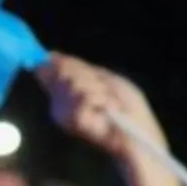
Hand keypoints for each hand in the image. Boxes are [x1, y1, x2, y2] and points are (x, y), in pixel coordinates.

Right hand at [38, 52, 166, 159]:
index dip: (54, 61)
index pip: (47, 69)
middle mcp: (59, 102)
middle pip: (63, 70)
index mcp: (65, 91)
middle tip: (104, 91)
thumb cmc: (126, 107)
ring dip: (99, 90)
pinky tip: (108, 112)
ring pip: (74, 82)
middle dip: (88, 76)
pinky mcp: (73, 121)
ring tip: (109, 104)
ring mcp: (64, 113)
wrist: (139, 130)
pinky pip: (84, 97)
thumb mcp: (103, 79)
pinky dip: (102, 100)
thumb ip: (78, 67)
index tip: (56, 58)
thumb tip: (50, 55)